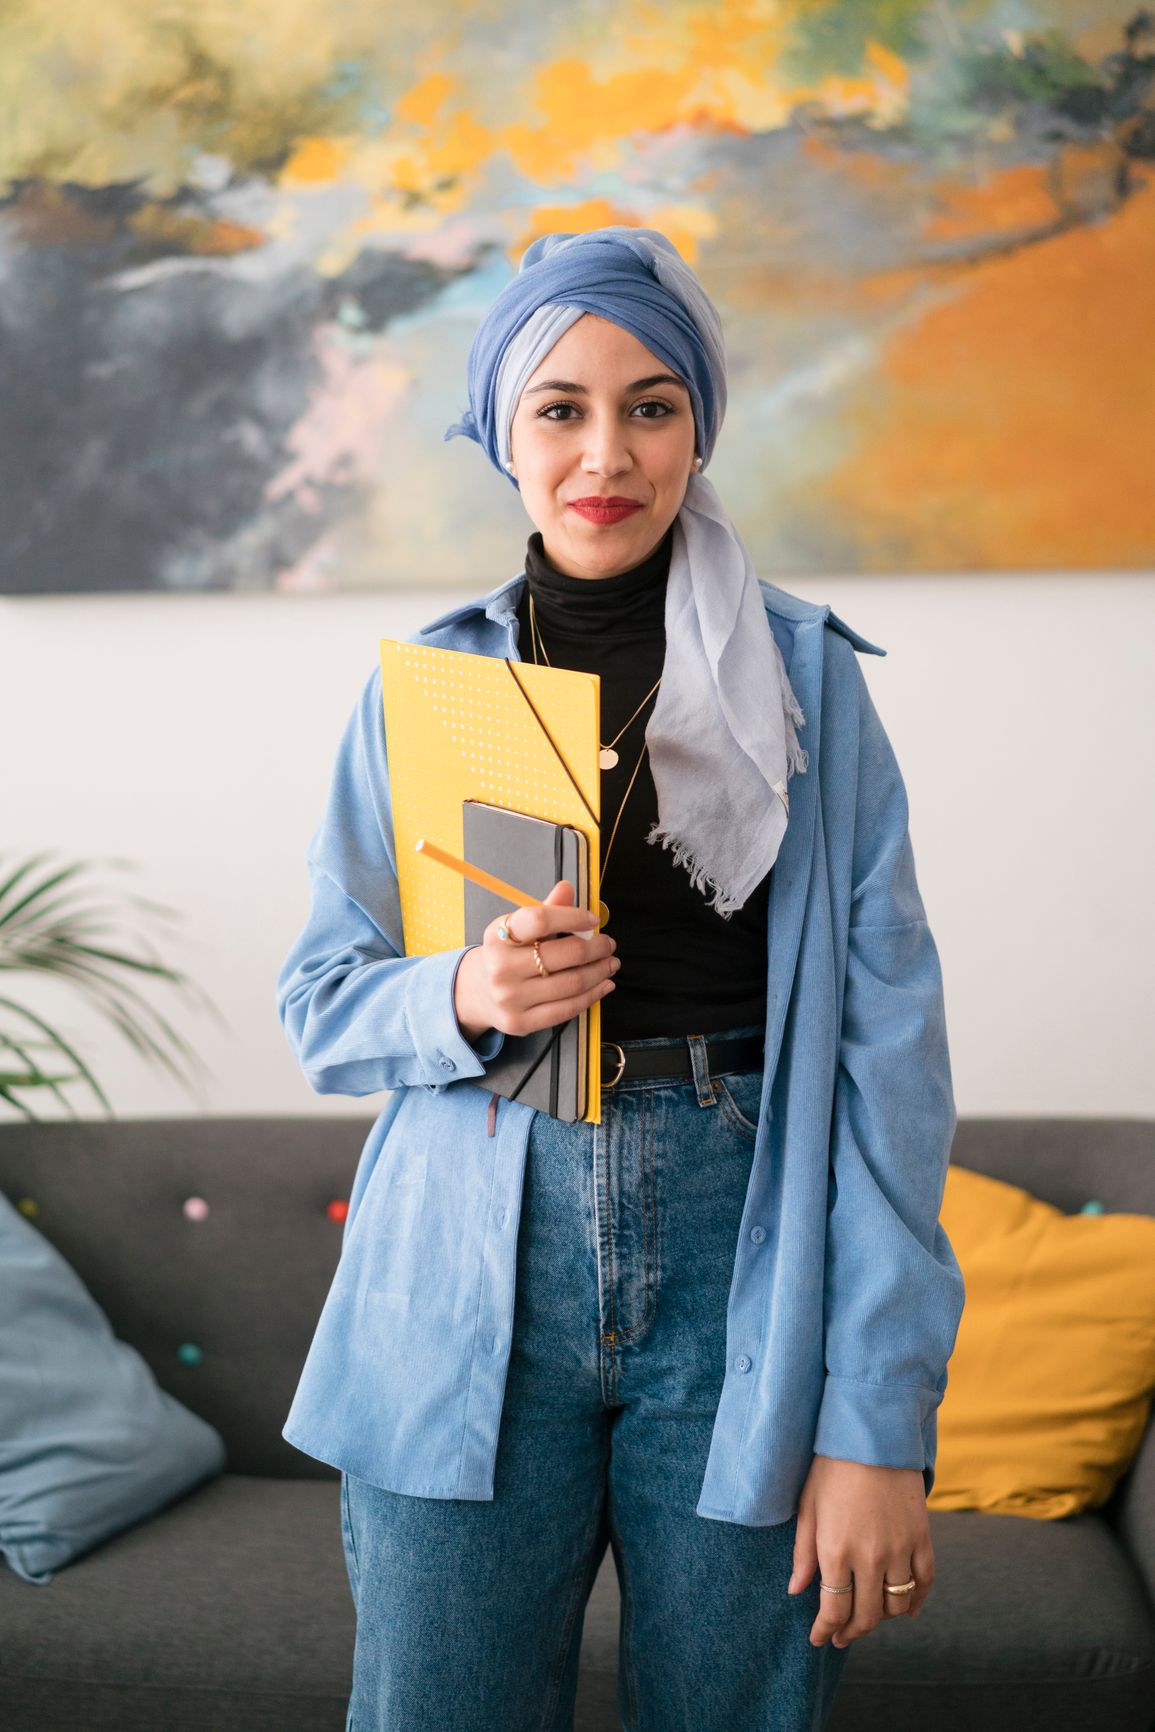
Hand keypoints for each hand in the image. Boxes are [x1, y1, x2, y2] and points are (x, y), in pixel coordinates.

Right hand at [454, 879, 619, 1040]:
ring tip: (610, 963)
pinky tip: (603, 985)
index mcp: (498, 936)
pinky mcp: (520, 1022)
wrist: (478, 993)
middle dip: (596, 948)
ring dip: (600, 972)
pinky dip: (592, 995)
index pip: (539, 919)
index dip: (572, 917)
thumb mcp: (518, 929)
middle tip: (609, 944)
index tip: (593, 920)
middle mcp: (500, 967)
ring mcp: (510, 998)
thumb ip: (545, 910)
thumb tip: (566, 888)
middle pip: (564, 954)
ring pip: (571, 983)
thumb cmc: (506, 955)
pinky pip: (567, 1009)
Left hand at [787, 1456, 933, 1648]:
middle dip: (851, 1632)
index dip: (825, 1630)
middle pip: (867, 1616)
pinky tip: (905, 1610)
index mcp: (836, 1550)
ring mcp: (900, 1549)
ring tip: (867, 1617)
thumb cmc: (831, 1467)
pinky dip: (915, 1602)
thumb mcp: (807, 1506)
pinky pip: (924, 1583)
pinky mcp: (922, 1538)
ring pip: (895, 1605)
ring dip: (881, 1618)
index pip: (833, 1609)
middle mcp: (870, 1557)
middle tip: (841, 1636)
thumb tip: (796, 1591)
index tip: (819, 1639)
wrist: (873, 1435)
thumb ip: (803, 1553)